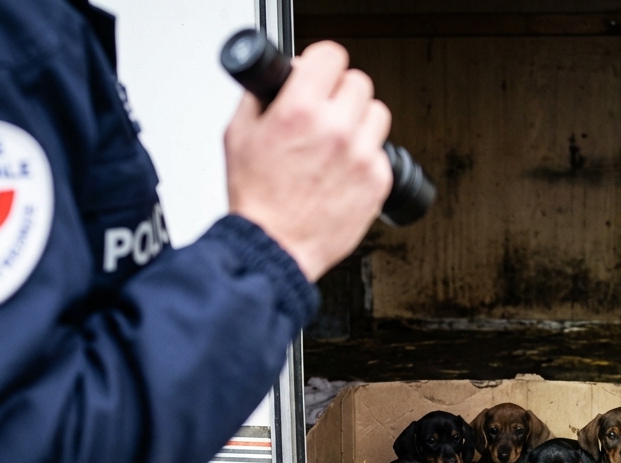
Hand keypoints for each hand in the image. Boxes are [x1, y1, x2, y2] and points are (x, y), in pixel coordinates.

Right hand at [224, 41, 392, 282]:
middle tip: (325, 111)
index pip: (331, 56)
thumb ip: (261, 96)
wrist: (275, 246)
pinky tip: (342, 171)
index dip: (322, 64)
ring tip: (338, 142)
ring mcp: (362, 156)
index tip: (319, 74)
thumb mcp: (238, 134)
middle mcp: (336, 130)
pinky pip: (381, 153)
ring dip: (359, 122)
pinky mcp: (378, 181)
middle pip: (358, 82)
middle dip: (339, 93)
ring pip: (376, 114)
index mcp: (300, 111)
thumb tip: (280, 77)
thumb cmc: (257, 199)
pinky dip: (365, 158)